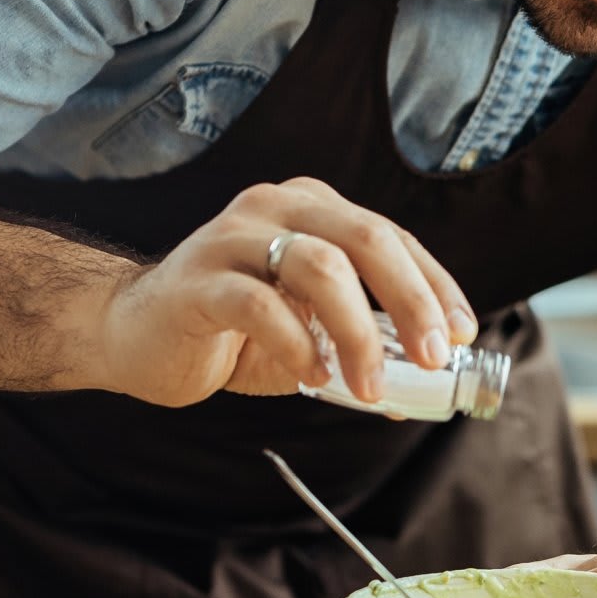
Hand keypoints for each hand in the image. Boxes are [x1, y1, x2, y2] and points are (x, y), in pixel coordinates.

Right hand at [98, 178, 476, 406]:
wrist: (133, 334)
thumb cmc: (230, 332)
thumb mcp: (307, 334)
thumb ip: (358, 347)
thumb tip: (421, 390)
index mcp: (311, 208)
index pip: (390, 237)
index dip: (433, 284)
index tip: (463, 333)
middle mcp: (276, 207)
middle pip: (365, 239)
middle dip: (411, 300)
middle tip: (435, 358)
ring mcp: (233, 237)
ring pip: (320, 267)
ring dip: (358, 333)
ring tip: (370, 387)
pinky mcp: (198, 280)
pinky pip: (261, 304)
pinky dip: (298, 344)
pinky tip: (312, 376)